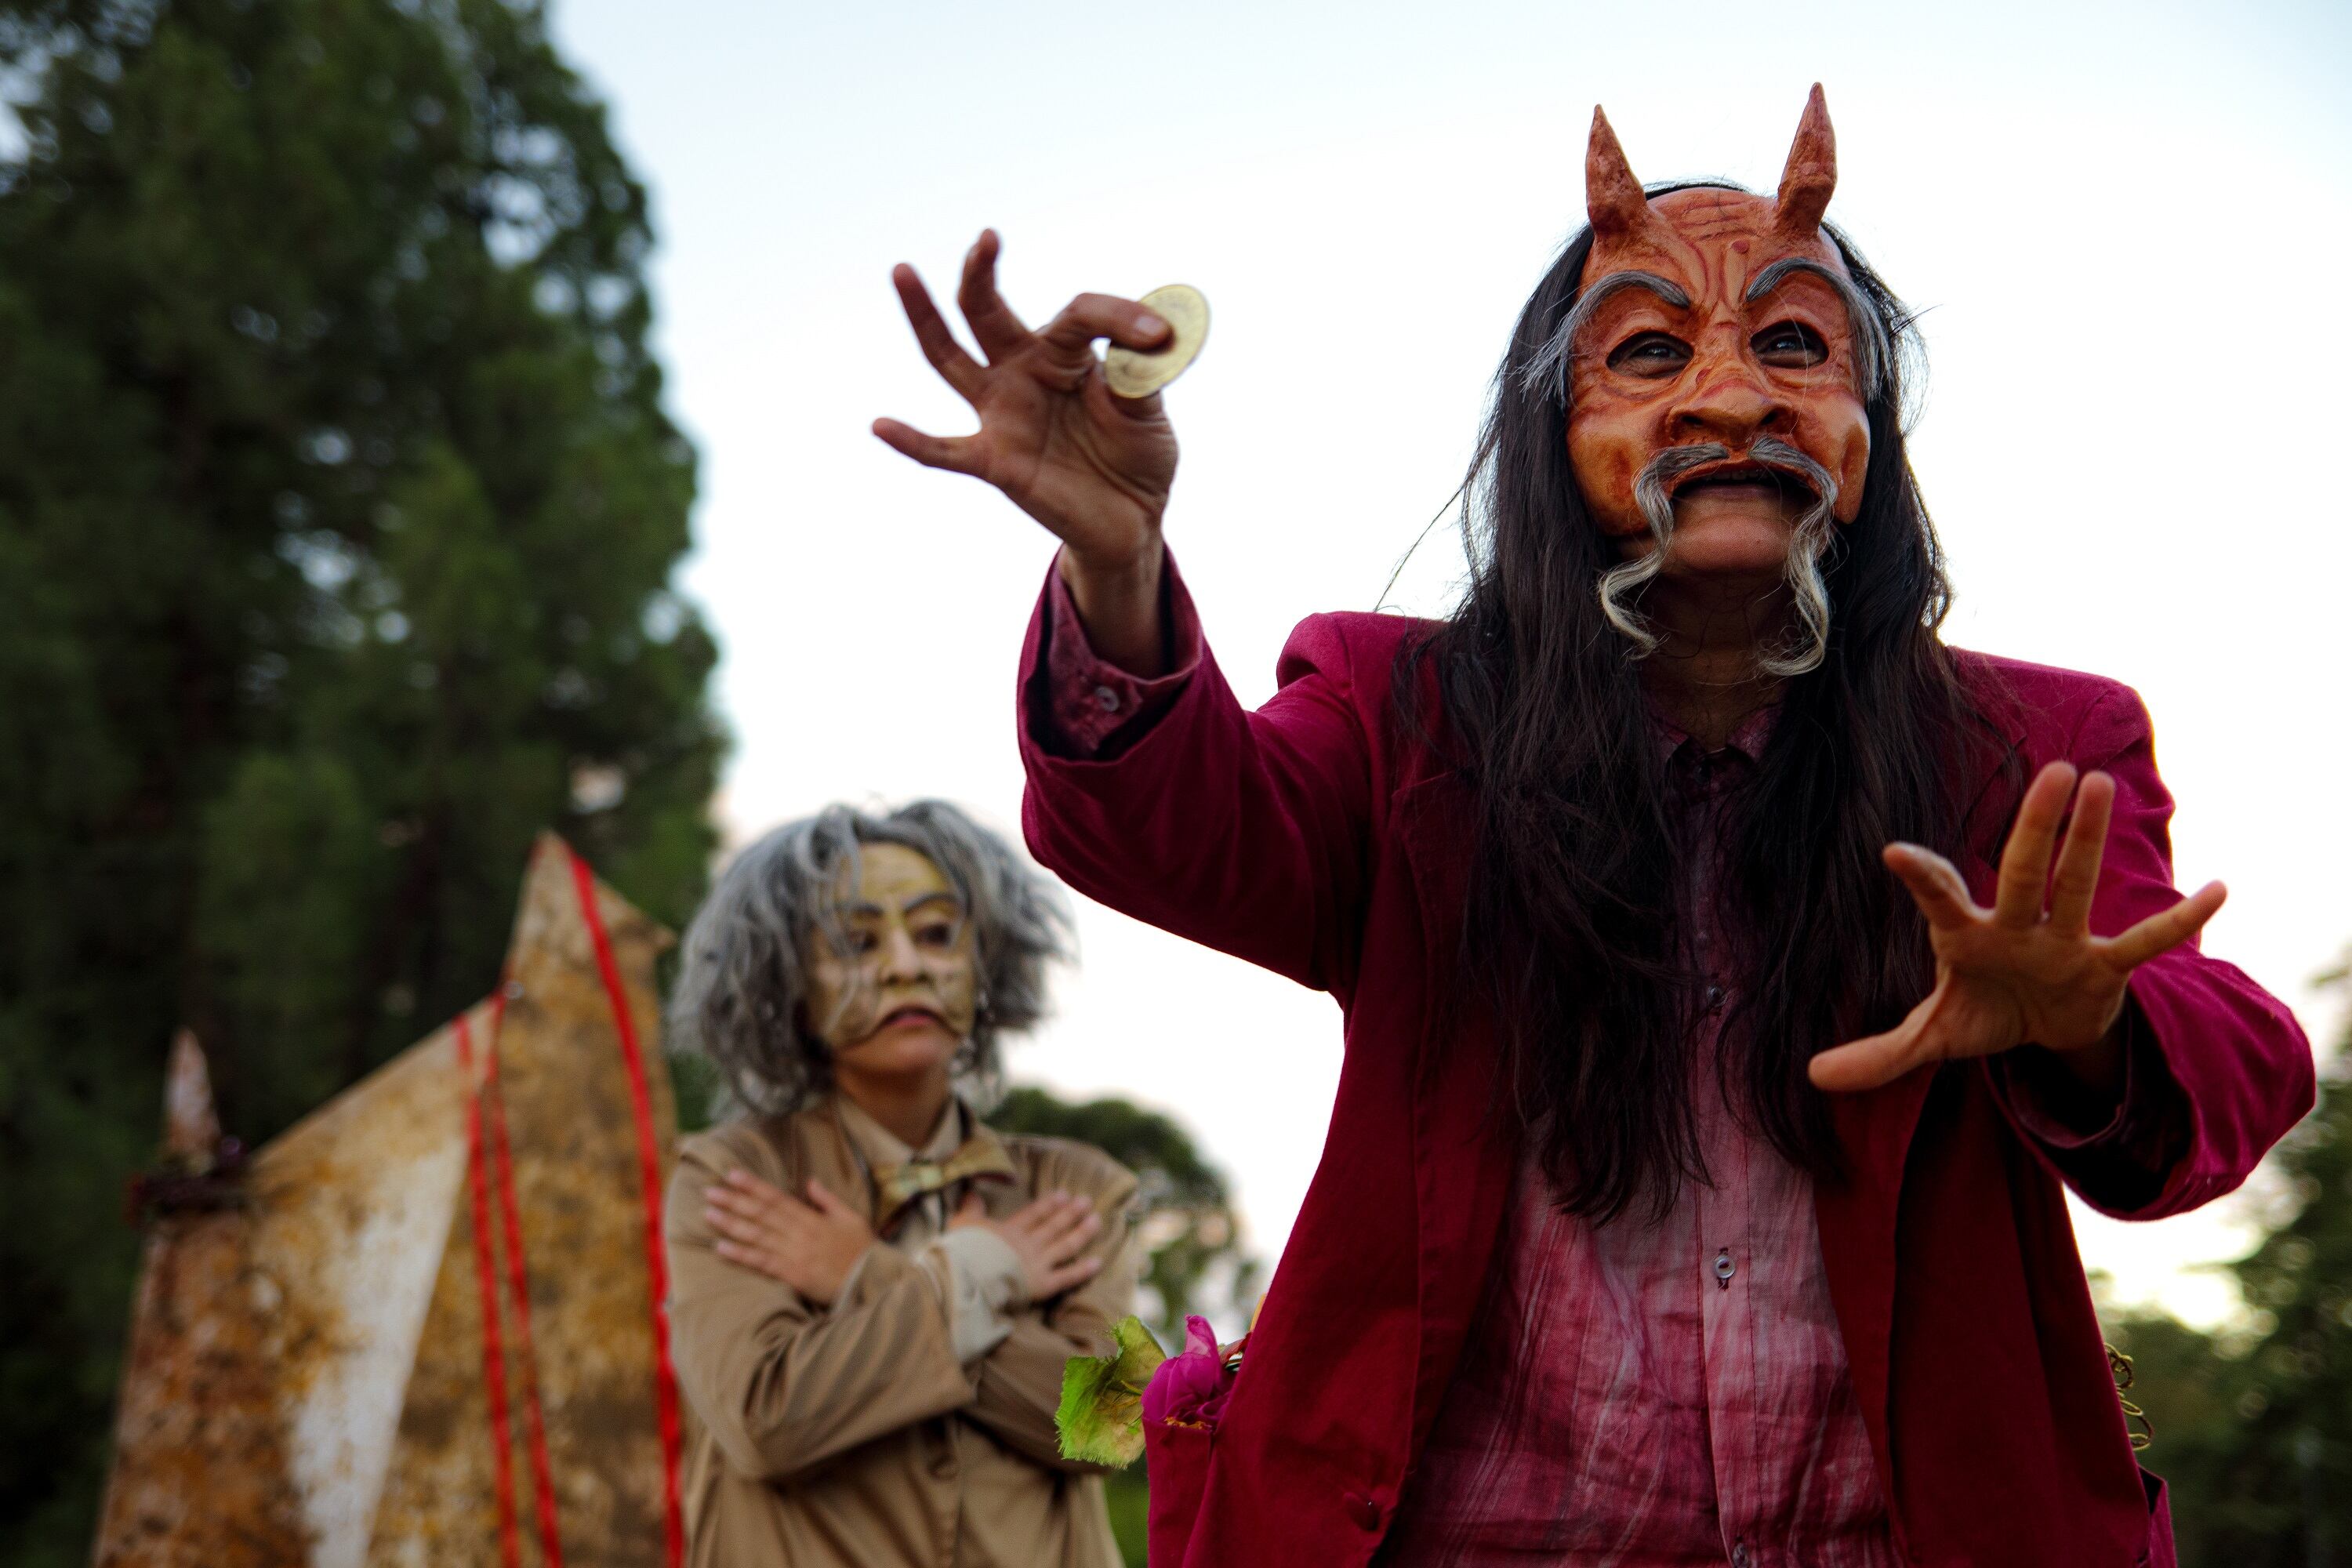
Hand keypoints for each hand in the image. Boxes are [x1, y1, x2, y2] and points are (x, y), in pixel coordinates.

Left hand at [703, 1170, 875, 1305]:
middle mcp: (799, 1233)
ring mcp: (794, 1254)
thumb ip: (827, 1199)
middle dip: (734, 1201)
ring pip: (757, 1236)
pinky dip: (740, 1255)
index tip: (732, 1175)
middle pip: (761, 1214)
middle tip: (710, 1192)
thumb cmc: (861, 1249)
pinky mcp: (792, 1275)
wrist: (870, 1280)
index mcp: (812, 1218)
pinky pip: (762, 1263)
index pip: (776, 1197)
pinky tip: (722, 1248)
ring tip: (709, 1214)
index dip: (753, 1185)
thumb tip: (810, 1180)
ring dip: (731, 1224)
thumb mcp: (850, 1217)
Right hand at [872, 229, 1177, 672]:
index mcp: (1064, 351)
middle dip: (981, 273)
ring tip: (902, 270)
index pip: (1078, 313)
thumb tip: (1148, 343)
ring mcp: (1002, 414)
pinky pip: (945, 451)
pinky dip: (912, 441)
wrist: (1132, 520)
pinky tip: (880, 425)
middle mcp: (1022, 372)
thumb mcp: (1149, 410)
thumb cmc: (1137, 454)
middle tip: (986, 239)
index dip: (1120, 317)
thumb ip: (1141, 376)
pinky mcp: (994, 461)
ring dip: (925, 317)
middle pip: (987, 311)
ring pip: (950, 359)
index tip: (1162, 334)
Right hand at [949, 1188, 1104, 1302]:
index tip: (1064, 1194)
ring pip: (1066, 1246)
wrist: (966, 1278)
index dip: (1050, 1204)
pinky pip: (1068, 1277)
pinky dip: (1083, 1270)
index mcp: (1009, 1231)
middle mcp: (1027, 1244)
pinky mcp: (1042, 1285)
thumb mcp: (961, 1225)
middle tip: (1087, 1201)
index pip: (1034, 1214)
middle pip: (1054, 1226)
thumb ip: (970, 1209)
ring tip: (1097, 1220)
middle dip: (1071, 1212)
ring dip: (1082, 1232)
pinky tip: (1099, 1261)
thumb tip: (970, 1191)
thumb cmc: (960, 1253)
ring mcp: (1037, 1264)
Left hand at [1808, 761, 2224, 1094]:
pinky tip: (2220, 889)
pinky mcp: (2106, 965)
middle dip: (2037, 828)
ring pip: (2078, 886)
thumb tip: (1812, 1077)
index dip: (1921, 877)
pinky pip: (2146, 942)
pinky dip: (2181, 921)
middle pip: (2024, 871)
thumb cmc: (1985, 1012)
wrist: (2043, 1026)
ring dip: (2090, 841)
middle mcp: (2015, 926)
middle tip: (2053, 773)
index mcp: (1964, 936)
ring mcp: (2063, 940)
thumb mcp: (1934, 1037)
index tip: (1894, 852)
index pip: (1939, 899)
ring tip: (2101, 784)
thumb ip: (1881, 1054)